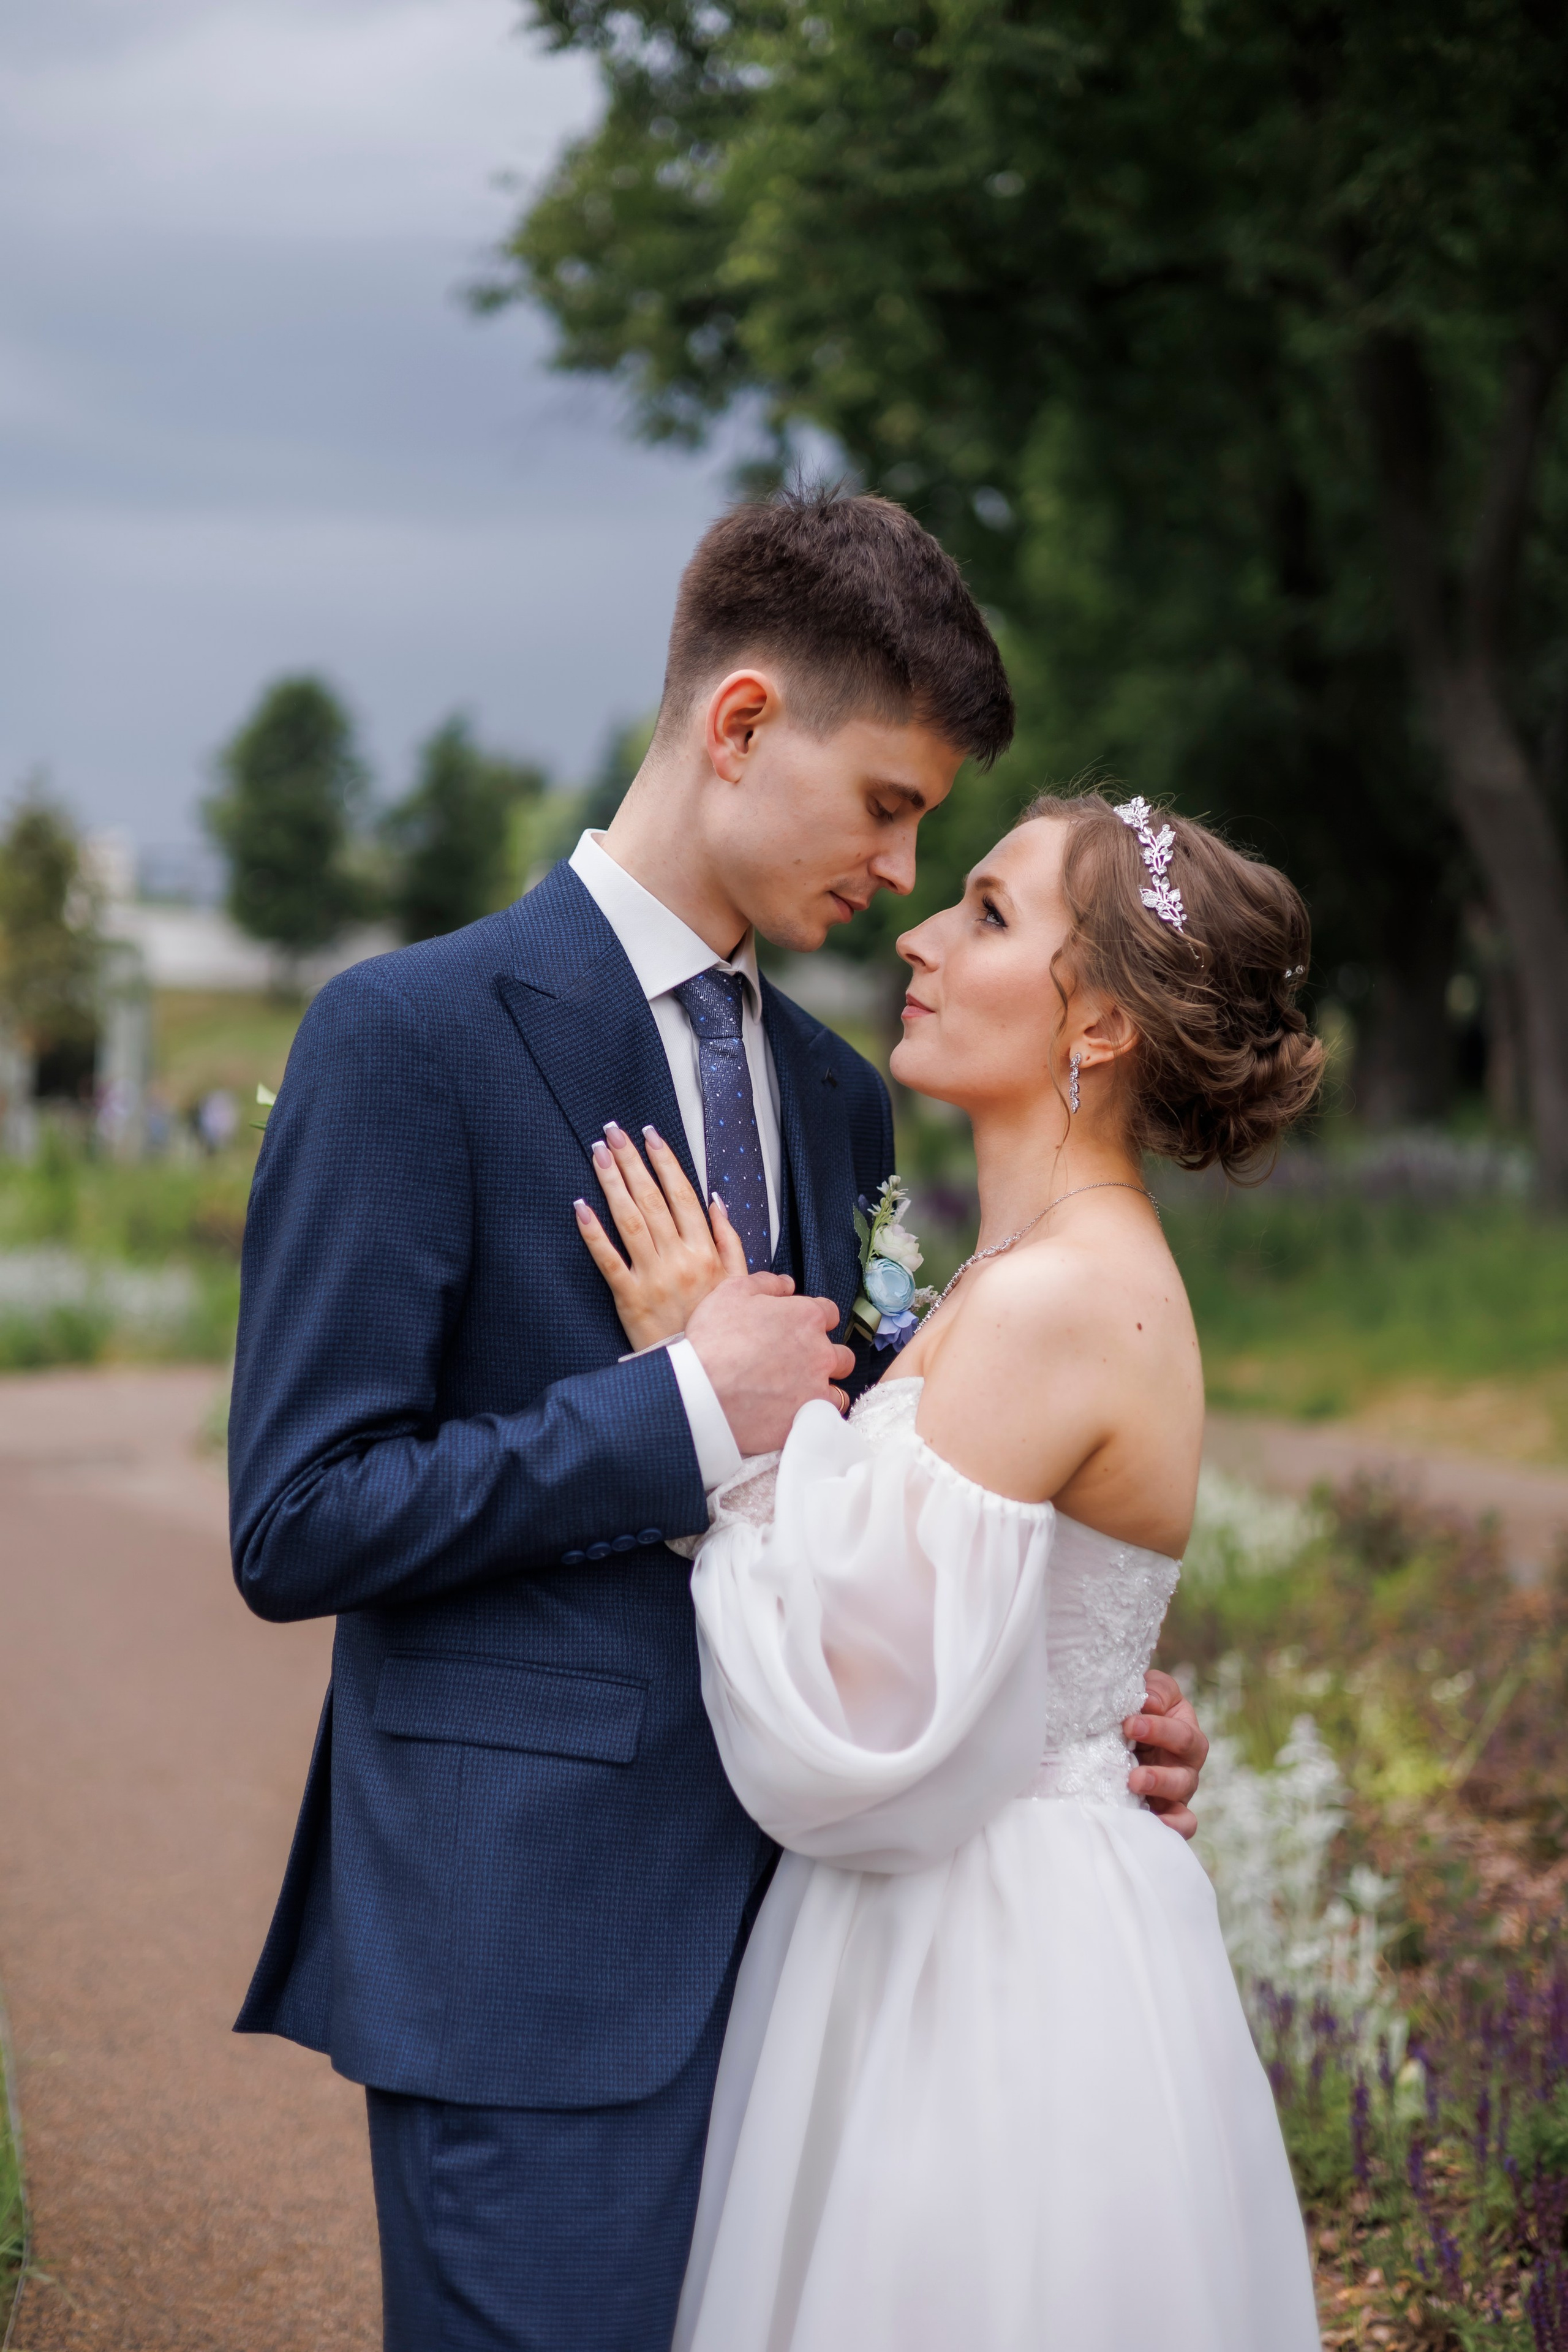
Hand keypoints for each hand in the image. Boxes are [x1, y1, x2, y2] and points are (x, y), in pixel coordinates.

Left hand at [575, 1121, 747, 1350]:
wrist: (703, 1371)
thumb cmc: (717, 1325)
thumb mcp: (739, 1282)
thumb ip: (730, 1240)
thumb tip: (717, 1202)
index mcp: (705, 1252)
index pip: (683, 1195)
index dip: (665, 1162)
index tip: (651, 1137)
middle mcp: (679, 1259)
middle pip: (652, 1199)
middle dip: (632, 1161)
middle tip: (614, 1133)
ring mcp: (652, 1277)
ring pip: (630, 1220)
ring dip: (613, 1183)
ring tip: (599, 1154)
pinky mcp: (629, 1298)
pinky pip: (608, 1260)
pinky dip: (594, 1233)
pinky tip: (581, 1207)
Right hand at [686, 1276, 856, 1456]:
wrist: (702, 1391)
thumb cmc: (714, 1340)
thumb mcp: (732, 1293)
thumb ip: (765, 1283)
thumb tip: (787, 1284)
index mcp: (806, 1317)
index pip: (829, 1313)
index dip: (814, 1320)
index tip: (798, 1329)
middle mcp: (820, 1351)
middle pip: (841, 1354)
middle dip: (826, 1357)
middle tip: (800, 1364)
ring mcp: (818, 1386)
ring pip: (840, 1388)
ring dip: (826, 1388)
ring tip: (801, 1393)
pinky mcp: (810, 1417)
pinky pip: (828, 1416)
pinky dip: (818, 1414)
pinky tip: (800, 1413)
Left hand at [1123, 1669, 1207, 1839]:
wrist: (1120, 1734)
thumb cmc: (1138, 1710)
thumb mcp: (1148, 1692)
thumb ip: (1154, 1690)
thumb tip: (1150, 1702)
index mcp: (1185, 1732)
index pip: (1181, 1733)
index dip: (1158, 1729)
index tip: (1129, 1724)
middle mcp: (1186, 1763)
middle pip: (1185, 1771)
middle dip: (1159, 1770)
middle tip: (1132, 1772)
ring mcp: (1178, 1790)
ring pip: (1181, 1795)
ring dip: (1159, 1791)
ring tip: (1134, 1787)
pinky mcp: (1168, 1812)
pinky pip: (1183, 1824)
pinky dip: (1174, 1827)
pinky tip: (1155, 1824)